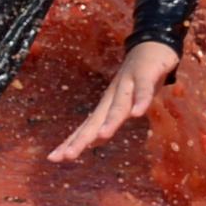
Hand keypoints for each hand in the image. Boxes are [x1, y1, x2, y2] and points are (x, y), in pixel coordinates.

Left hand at [46, 40, 181, 162]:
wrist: (151, 46)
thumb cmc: (135, 80)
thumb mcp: (123, 103)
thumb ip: (111, 120)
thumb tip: (96, 140)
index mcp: (106, 106)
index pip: (85, 128)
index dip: (71, 143)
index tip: (53, 159)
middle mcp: (112, 97)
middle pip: (95, 121)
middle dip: (80, 140)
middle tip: (66, 156)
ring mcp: (127, 84)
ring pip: (118, 106)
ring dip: (110, 122)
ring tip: (102, 137)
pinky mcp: (145, 75)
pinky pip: (143, 89)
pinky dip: (141, 101)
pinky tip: (138, 113)